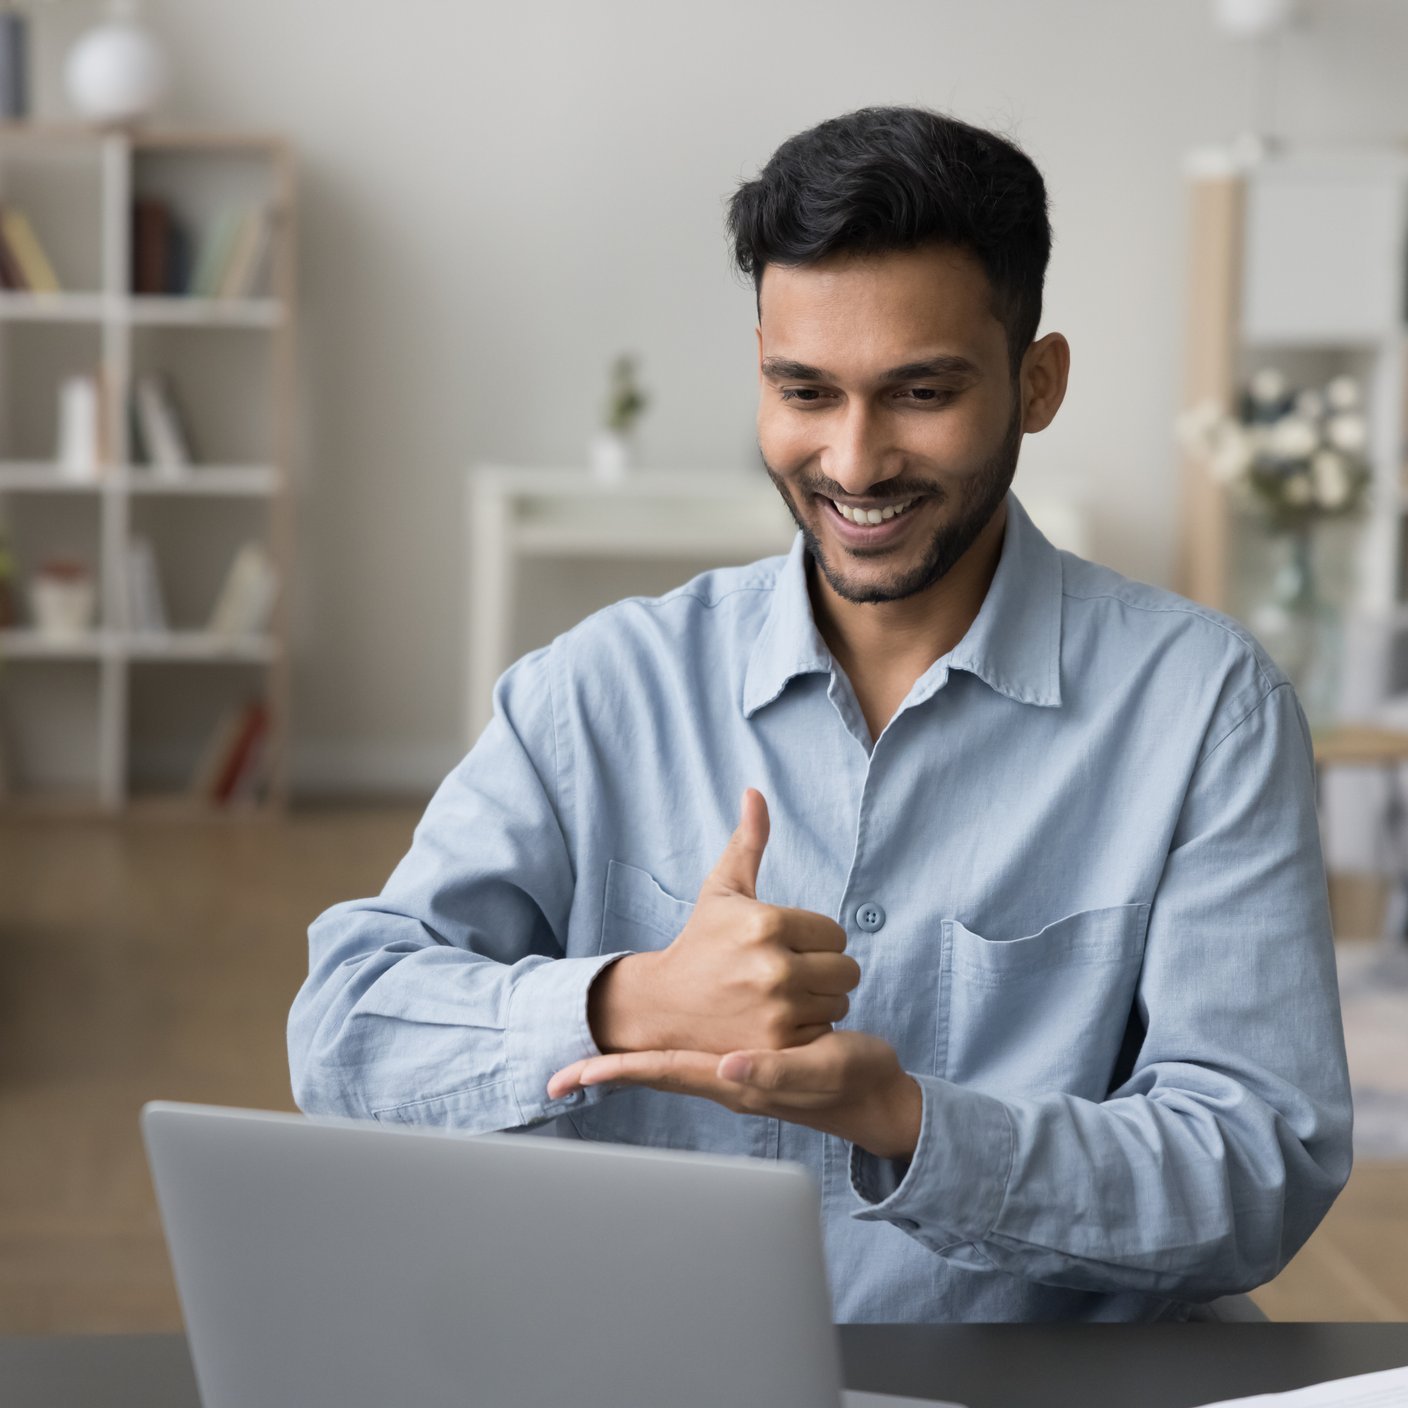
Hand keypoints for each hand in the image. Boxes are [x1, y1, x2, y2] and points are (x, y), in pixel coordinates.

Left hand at [548, 1029, 921, 1160]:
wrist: (875, 1097)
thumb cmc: (850, 1080)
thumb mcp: (817, 1068)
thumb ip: (772, 1070)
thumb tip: (724, 1066)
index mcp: (732, 1080)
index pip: (661, 1073)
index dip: (616, 1073)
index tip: (569, 1076)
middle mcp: (723, 1077)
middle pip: (653, 1074)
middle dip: (608, 1072)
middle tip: (557, 1075)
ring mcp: (731, 1071)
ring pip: (669, 1066)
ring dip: (629, 1065)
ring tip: (587, 1060)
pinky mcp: (746, 1060)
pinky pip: (692, 1059)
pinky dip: (662, 1055)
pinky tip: (654, 1045)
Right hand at [589, 788, 860, 1056]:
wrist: (663, 1005)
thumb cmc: (701, 942)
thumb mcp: (722, 889)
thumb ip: (748, 841)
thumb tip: (755, 792)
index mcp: (767, 923)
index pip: (835, 933)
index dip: (815, 941)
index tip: (784, 947)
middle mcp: (776, 967)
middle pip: (846, 970)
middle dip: (823, 971)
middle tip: (785, 975)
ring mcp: (777, 1010)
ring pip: (838, 1001)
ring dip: (818, 1001)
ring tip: (779, 998)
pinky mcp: (778, 1046)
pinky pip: (824, 1031)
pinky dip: (807, 1029)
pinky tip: (775, 1021)